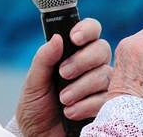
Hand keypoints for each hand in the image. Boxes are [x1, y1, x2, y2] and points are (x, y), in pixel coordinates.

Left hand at [16, 18, 111, 136]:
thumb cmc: (35, 108)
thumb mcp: (33, 82)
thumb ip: (44, 59)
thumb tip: (57, 38)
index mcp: (72, 54)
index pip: (90, 31)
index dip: (87, 29)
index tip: (74, 38)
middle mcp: (90, 67)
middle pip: (102, 49)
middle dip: (82, 60)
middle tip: (63, 74)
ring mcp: (100, 87)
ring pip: (105, 74)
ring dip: (81, 86)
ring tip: (63, 100)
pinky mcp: (107, 107)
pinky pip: (108, 98)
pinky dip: (87, 105)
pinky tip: (71, 113)